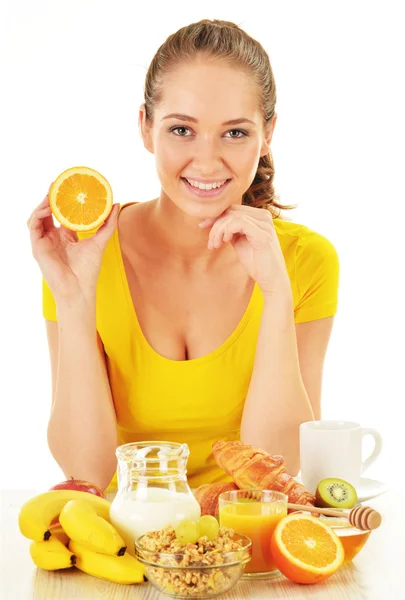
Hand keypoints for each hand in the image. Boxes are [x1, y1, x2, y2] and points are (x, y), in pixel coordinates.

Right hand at [27, 184, 119, 302]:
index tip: (68, 186)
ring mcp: (44, 242)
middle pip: (48, 212)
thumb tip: (116, 204)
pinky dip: (38, 214)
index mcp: (65, 236)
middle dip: (50, 198)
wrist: (79, 288)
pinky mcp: (37, 247)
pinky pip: (33, 225)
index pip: (61, 214)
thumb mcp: (100, 241)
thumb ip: (108, 224)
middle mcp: (53, 237)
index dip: (63, 200)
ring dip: (43, 203)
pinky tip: (47, 207)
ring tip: (51, 193)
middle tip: (57, 184)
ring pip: (38, 216)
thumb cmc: (89, 270)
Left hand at [199, 204, 291, 298]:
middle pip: (231, 210)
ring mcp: (264, 224)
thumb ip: (231, 230)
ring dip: (218, 230)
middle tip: (210, 242)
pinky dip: (227, 230)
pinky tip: (225, 241)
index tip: (202, 227)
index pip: (232, 208)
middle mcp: (263, 216)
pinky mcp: (263, 234)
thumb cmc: (256, 263)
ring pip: (232, 216)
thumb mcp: (240, 242)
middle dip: (215, 224)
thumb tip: (214, 222)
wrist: (271, 280)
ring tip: (215, 245)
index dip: (215, 216)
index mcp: (258, 216)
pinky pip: (239, 223)